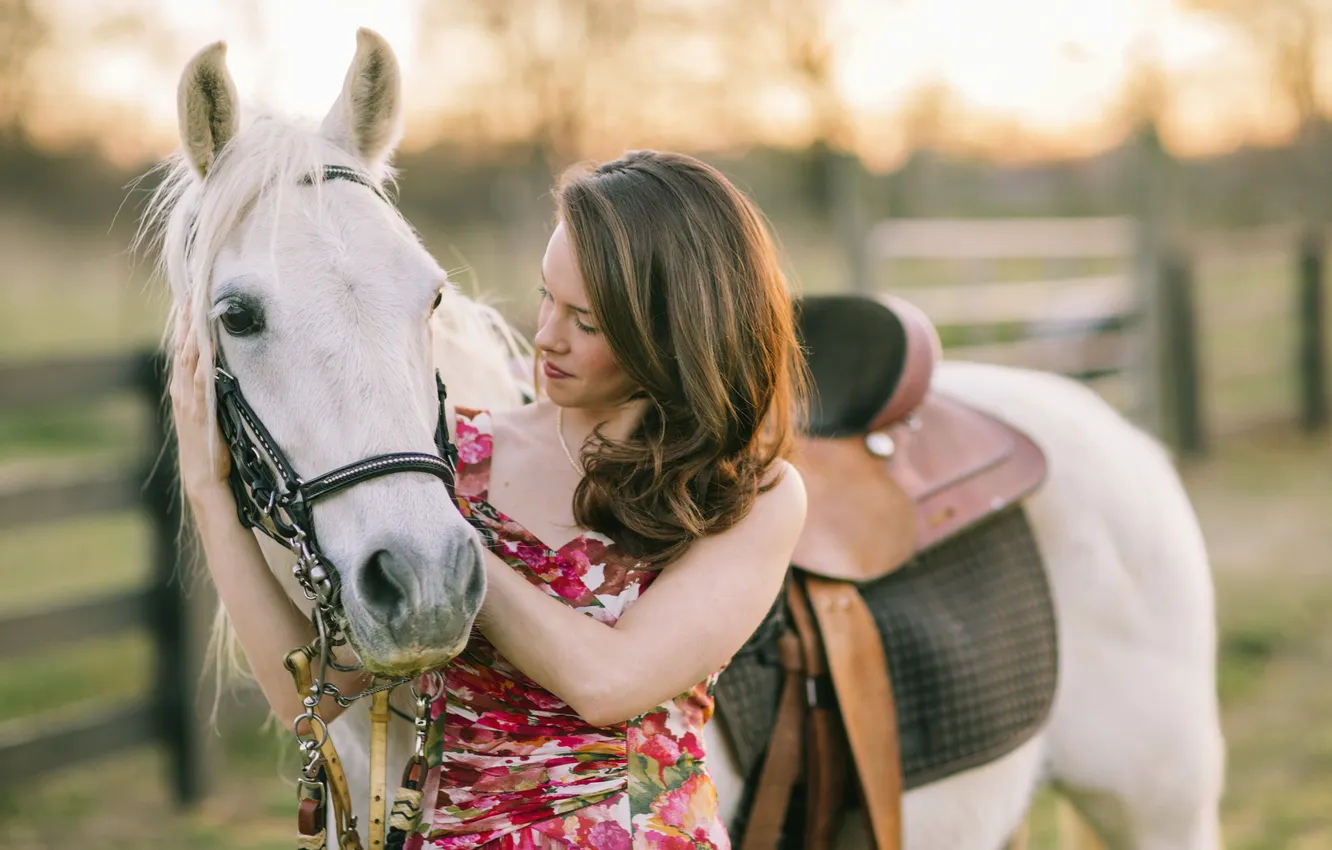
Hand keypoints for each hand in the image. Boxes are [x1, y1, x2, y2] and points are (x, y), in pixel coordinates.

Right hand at [170, 317, 231, 511]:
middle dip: (185, 322)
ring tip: (196, 310)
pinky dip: (204, 361)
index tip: (189, 302)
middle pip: (181, 349)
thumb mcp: (207, 414)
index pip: (182, 351)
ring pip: (187, 360)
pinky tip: (209, 345)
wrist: (203, 479)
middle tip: (190, 294)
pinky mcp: (199, 413)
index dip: (184, 327)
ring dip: (191, 334)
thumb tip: (221, 370)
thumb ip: (209, 393)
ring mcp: (188, 402)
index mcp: (183, 391)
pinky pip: (201, 381)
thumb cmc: (210, 447)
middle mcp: (182, 392)